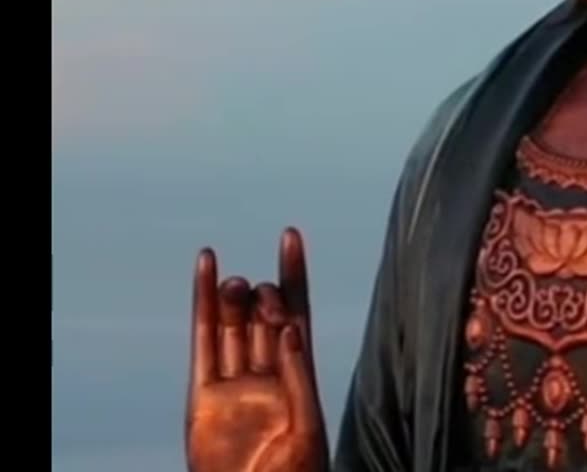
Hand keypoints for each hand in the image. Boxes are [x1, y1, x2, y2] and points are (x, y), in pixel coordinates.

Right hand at [185, 228, 328, 471]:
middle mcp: (268, 372)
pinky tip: (206, 274)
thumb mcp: (308, 425)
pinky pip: (203, 344)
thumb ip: (299, 376)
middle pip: (265, 315)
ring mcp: (236, 381)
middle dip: (266, 294)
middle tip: (263, 297)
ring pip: (234, 324)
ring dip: (234, 296)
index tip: (290, 236)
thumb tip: (291, 328)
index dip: (294, 274)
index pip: (298, 311)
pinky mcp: (205, 395)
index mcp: (299, 375)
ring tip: (235, 281)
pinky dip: (203, 307)